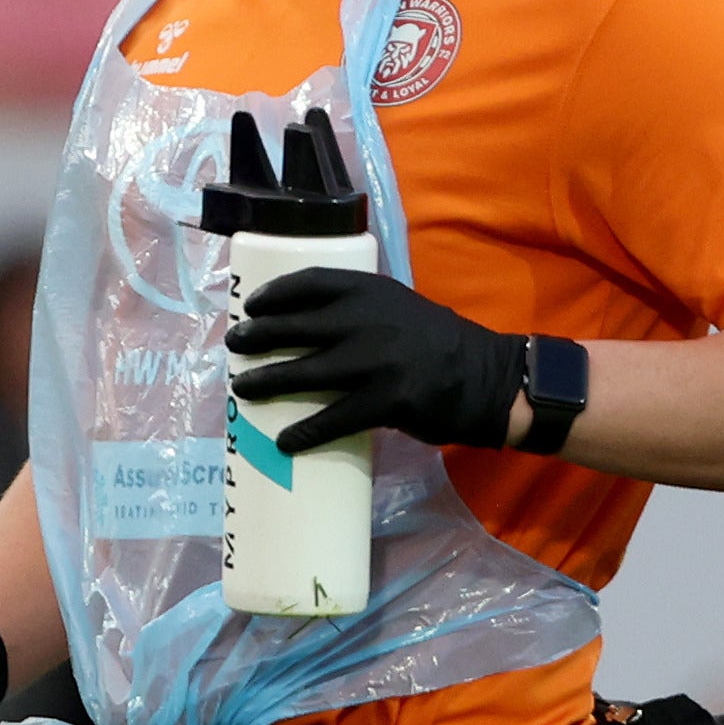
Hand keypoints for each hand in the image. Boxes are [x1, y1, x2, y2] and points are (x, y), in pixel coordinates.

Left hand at [231, 265, 522, 452]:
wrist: (489, 378)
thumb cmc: (435, 344)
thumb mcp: (398, 309)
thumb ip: (357, 311)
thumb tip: (298, 328)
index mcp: (373, 291)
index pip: (312, 282)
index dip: (275, 293)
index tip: (252, 306)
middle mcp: (371, 319)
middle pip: (297, 326)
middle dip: (259, 335)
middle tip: (234, 345)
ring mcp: (379, 360)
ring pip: (307, 372)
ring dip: (267, 382)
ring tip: (242, 389)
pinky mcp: (388, 400)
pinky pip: (335, 418)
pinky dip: (305, 432)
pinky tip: (284, 442)